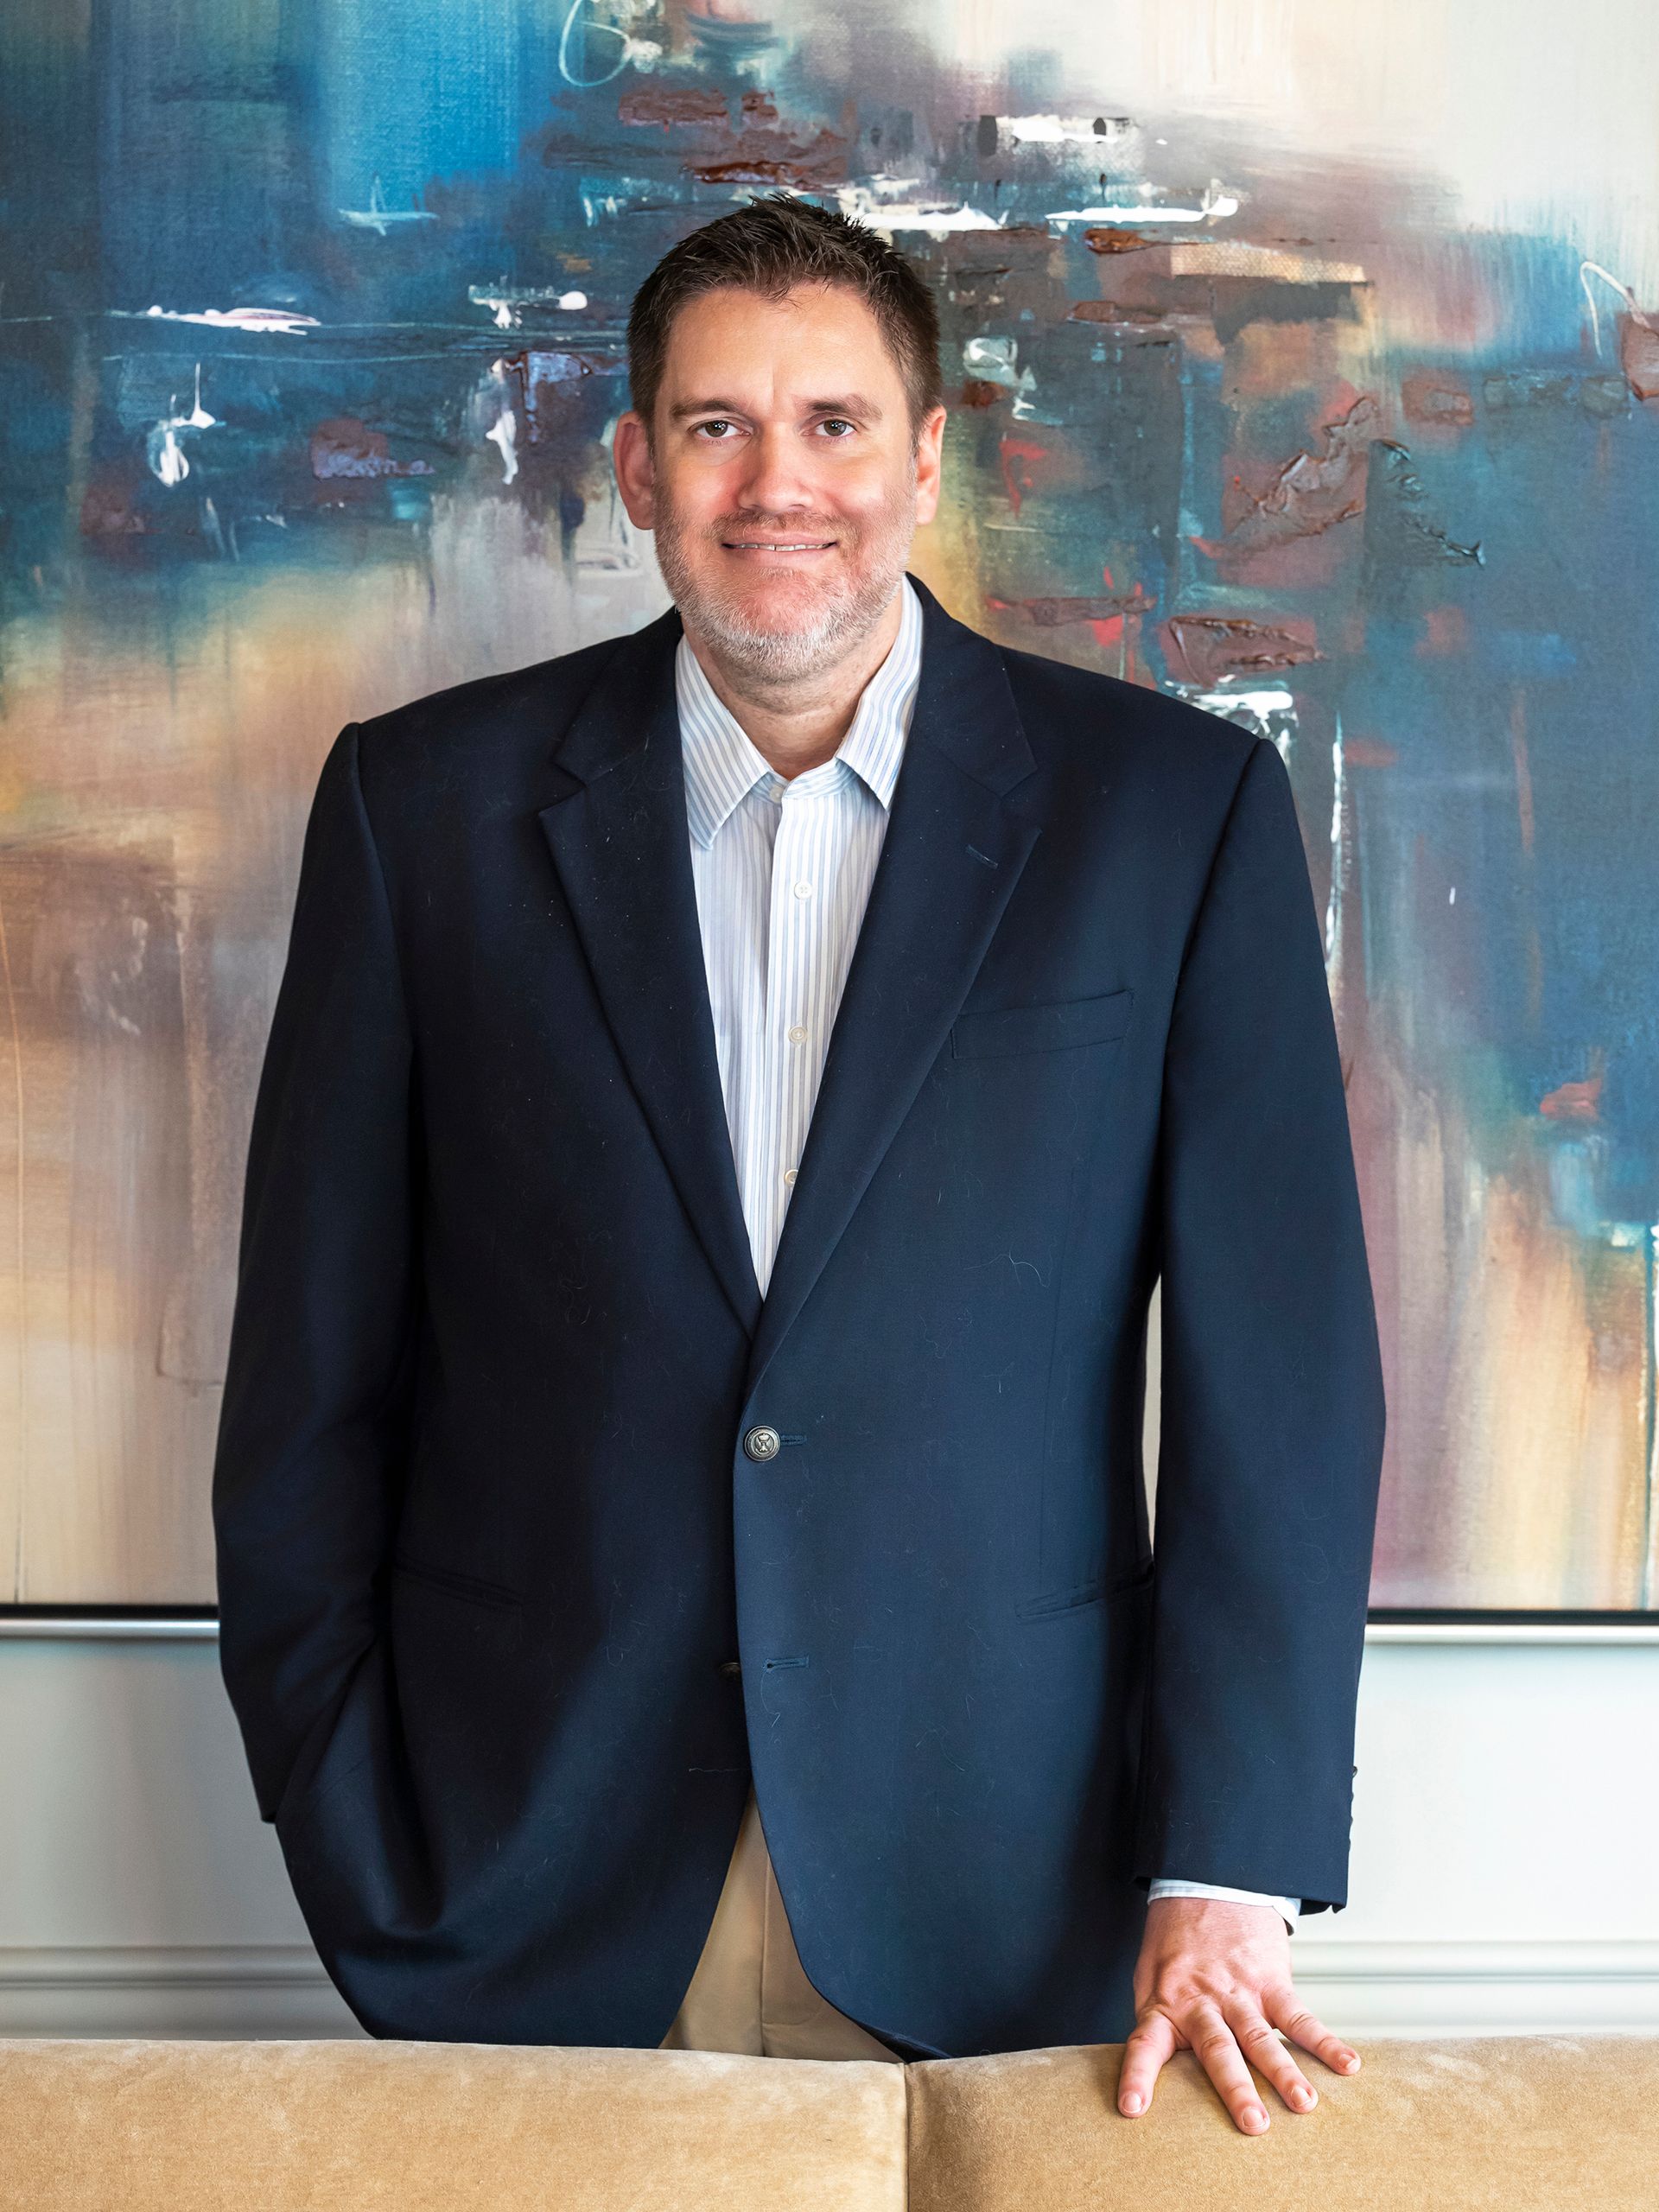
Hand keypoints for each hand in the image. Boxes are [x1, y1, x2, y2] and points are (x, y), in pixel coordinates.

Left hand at [1117, 1895, 1360, 2133]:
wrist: (1206, 1884)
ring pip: (1262, 2037)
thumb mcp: (1151, 1979)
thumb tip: (1161, 2080)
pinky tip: (1346, 2065)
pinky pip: (1298, 2016)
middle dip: (1236, 2088)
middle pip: (1218, 2048)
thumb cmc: (1175, 1942)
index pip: (1144, 2044)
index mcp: (1166, 2005)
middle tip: (1254, 2124)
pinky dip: (1324, 2042)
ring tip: (1303, 2103)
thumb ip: (1160, 2026)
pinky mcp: (1271, 1982)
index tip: (1132, 2109)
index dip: (1137, 2077)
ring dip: (1285, 2071)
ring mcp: (1240, 1993)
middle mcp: (1203, 2003)